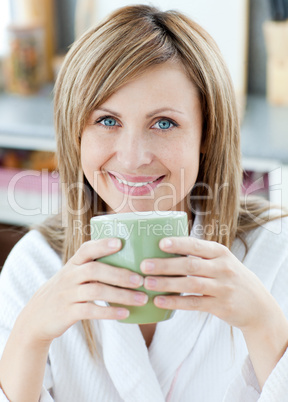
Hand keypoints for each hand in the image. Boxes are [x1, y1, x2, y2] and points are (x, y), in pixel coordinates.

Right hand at [18, 238, 146, 344]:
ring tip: (141, 298)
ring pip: (96, 291)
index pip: (86, 249)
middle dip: (120, 274)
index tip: (120, 242)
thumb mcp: (73, 274)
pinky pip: (90, 311)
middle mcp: (69, 276)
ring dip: (121, 295)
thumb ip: (94, 266)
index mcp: (73, 263)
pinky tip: (125, 314)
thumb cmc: (66, 290)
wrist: (37, 316)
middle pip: (95, 270)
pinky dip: (109, 312)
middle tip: (141, 280)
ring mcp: (67, 294)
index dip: (102, 245)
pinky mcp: (67, 313)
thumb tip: (131, 261)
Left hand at [140, 236, 281, 332]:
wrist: (258, 305)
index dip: (178, 244)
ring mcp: (222, 288)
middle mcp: (222, 268)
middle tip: (144, 265)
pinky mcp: (220, 306)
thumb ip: (200, 255)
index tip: (160, 243)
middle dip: (165, 265)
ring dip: (166, 283)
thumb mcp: (221, 261)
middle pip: (190, 265)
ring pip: (190, 284)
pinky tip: (159, 301)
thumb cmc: (230, 278)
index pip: (196, 245)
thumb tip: (163, 247)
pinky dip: (175, 302)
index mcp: (220, 252)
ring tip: (146, 283)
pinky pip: (194, 303)